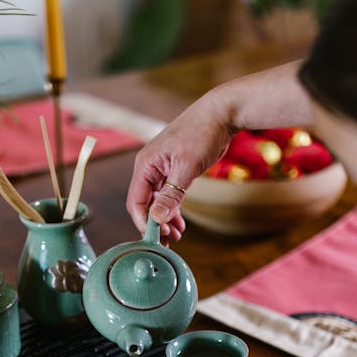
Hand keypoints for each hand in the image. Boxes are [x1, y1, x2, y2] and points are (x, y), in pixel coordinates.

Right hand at [125, 94, 234, 242]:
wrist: (220, 114)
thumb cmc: (201, 133)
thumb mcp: (187, 166)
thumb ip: (172, 194)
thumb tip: (158, 218)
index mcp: (145, 164)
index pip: (136, 201)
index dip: (144, 222)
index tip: (158, 238)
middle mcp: (149, 167)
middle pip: (144, 203)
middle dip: (155, 224)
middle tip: (168, 242)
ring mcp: (161, 169)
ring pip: (157, 202)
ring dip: (164, 220)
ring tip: (177, 237)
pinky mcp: (174, 170)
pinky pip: (168, 195)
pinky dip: (173, 210)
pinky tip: (180, 223)